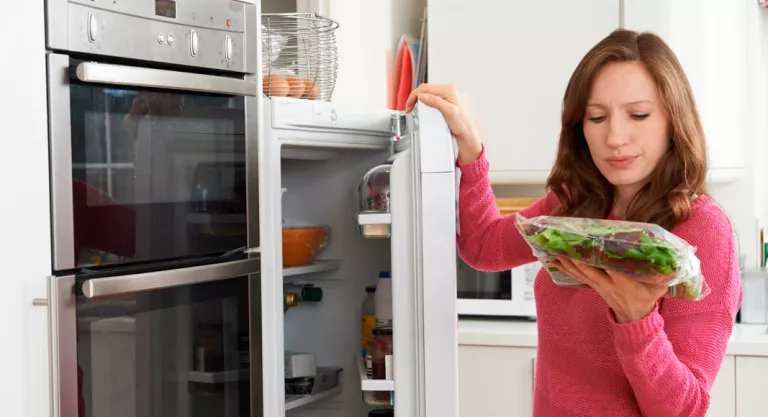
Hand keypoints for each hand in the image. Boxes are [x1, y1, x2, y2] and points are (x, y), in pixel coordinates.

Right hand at [405, 84, 482, 164]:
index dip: (414, 96)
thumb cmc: (462, 124)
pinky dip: (423, 103)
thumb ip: (436, 102)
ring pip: (426, 93)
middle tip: (409, 108)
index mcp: (448, 90)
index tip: (409, 106)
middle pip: (424, 89)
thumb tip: (423, 96)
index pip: (425, 88)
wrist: (466, 134)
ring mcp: (444, 96)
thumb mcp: (449, 112)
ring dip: (418, 100)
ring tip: (413, 108)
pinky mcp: (443, 102)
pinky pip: (429, 99)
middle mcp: (446, 90)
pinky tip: (421, 109)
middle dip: (415, 97)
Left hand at [551, 257, 669, 323]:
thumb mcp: (659, 287)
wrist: (633, 315)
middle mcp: (608, 284)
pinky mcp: (592, 284)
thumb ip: (663, 274)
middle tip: (566, 249)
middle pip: (591, 272)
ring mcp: (598, 285)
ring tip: (553, 251)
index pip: (616, 274)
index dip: (608, 264)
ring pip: (580, 273)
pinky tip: (553, 260)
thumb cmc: (647, 296)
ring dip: (567, 262)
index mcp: (625, 284)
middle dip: (579, 261)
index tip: (600, 252)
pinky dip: (565, 268)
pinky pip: (576, 275)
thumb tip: (670, 256)